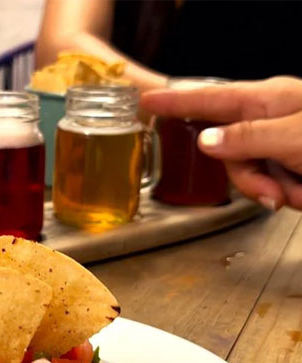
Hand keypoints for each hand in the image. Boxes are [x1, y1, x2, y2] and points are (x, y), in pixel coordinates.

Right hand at [141, 77, 301, 210]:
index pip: (209, 99)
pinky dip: (287, 192)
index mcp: (267, 100)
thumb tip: (205, 141)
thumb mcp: (293, 136)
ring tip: (295, 191)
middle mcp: (270, 117)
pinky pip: (269, 183)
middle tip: (271, 193)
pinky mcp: (291, 162)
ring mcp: (280, 141)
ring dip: (270, 189)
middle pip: (229, 150)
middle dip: (248, 178)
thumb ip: (247, 138)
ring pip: (249, 172)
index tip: (146, 101)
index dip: (175, 102)